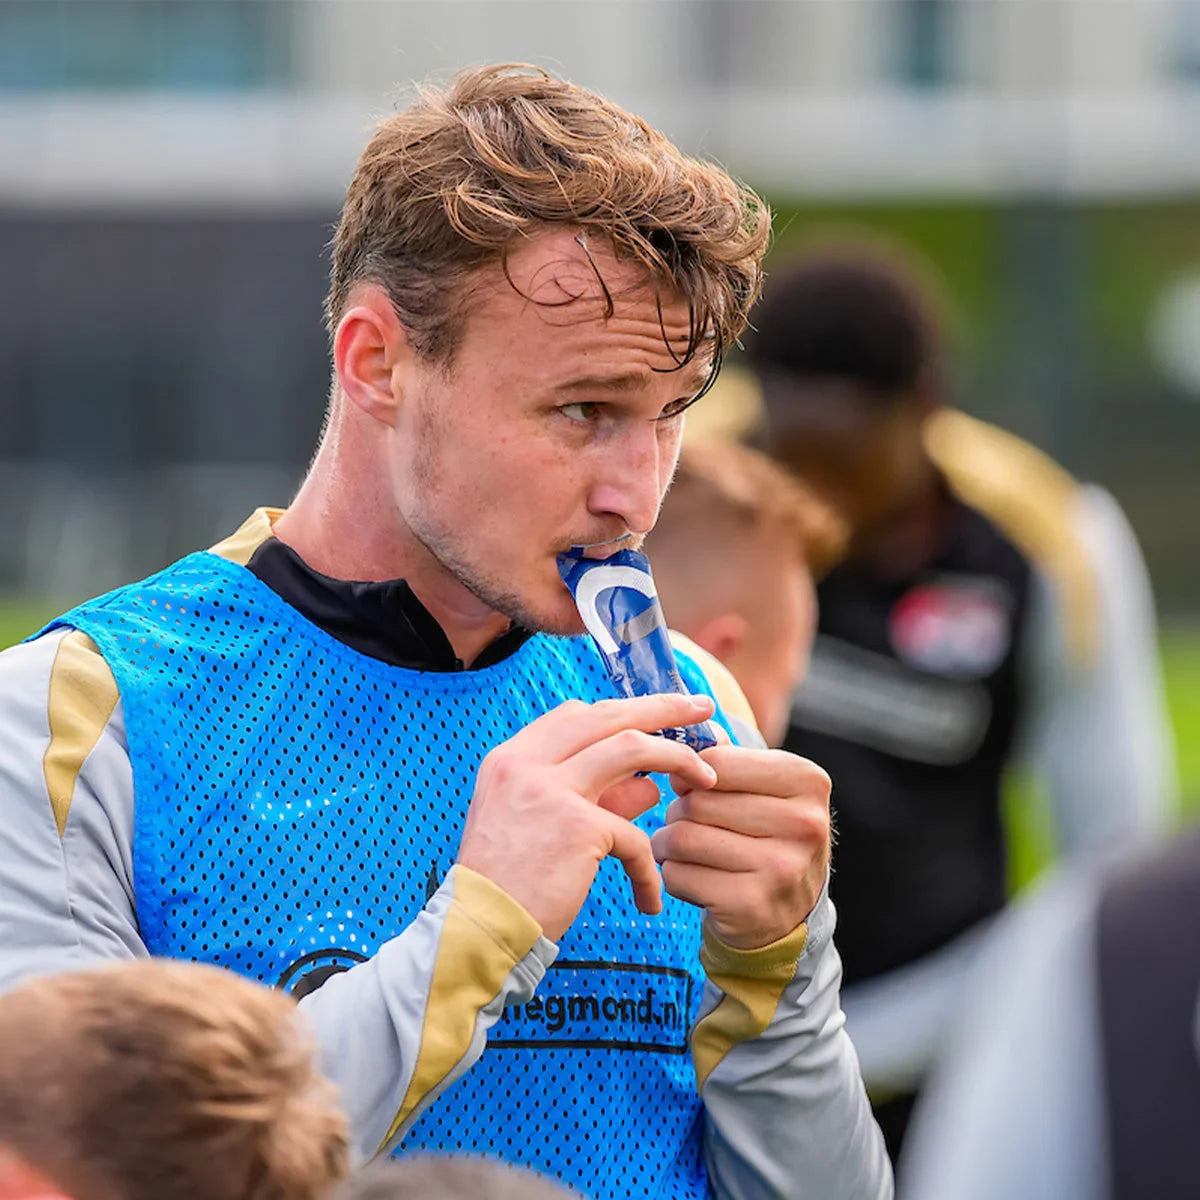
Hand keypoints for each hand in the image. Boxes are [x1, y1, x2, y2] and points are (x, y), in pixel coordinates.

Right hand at [456, 693, 718, 941]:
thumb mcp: (538, 827)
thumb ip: (589, 797)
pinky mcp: (577, 825)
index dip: (621, 712)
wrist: (479, 932)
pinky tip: (650, 898)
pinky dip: (648, 867)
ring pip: (632, 748)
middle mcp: (526, 763)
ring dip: (678, 759)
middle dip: (661, 707)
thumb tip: (648, 783)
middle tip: (701, 707)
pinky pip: (634, 835)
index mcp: (511, 758)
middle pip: (607, 716)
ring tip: (709, 777)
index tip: (655, 717)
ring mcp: (551, 788)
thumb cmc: (508, 887)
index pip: (575, 715)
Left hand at [651, 746, 831, 949]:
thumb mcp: (763, 788)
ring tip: (682, 849)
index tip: (695, 789)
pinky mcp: (751, 905)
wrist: (789, 911)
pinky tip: (692, 878)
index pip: (718, 762)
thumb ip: (726, 757)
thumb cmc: (766, 835)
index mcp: (808, 780)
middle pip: (696, 802)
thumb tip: (687, 732)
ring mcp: (781, 868)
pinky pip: (678, 876)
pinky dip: (673, 876)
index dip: (692, 775)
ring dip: (668, 845)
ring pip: (682, 839)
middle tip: (687, 824)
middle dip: (677, 812)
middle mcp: (803, 823)